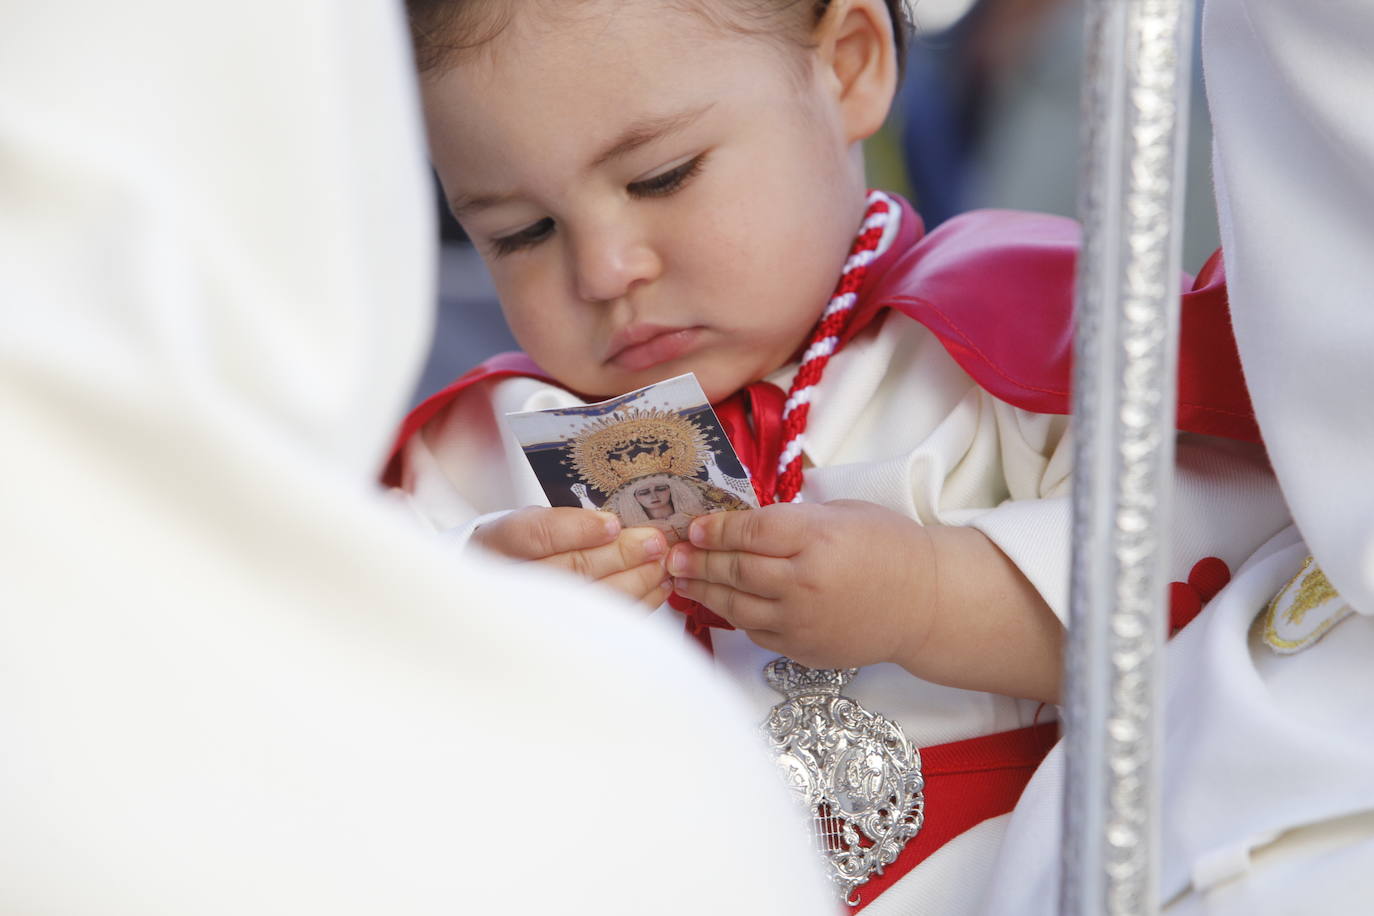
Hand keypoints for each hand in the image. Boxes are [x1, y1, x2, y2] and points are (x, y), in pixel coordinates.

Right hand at [472, 507, 670, 607]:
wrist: (505, 588)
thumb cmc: (523, 552)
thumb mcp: (531, 524)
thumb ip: (566, 521)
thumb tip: (620, 525)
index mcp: (497, 544)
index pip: (535, 536)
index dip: (577, 530)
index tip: (612, 524)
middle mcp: (509, 584)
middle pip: (570, 571)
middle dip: (619, 555)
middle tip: (654, 542)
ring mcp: (531, 618)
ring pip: (590, 602)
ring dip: (635, 581)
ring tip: (660, 563)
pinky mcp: (559, 641)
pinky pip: (604, 625)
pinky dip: (636, 605)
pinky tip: (655, 588)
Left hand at [666, 500, 934, 669]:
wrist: (926, 603)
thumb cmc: (889, 548)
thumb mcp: (843, 514)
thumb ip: (792, 519)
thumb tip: (742, 525)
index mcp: (817, 537)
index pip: (749, 531)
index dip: (715, 529)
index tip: (694, 527)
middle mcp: (804, 581)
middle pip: (736, 569)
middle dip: (698, 561)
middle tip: (672, 554)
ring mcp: (802, 620)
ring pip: (737, 605)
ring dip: (704, 591)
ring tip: (681, 580)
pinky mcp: (803, 649)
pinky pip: (756, 632)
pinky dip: (734, 616)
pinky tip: (719, 603)